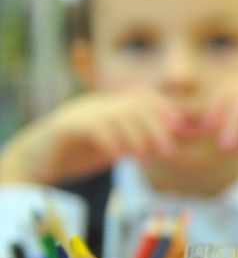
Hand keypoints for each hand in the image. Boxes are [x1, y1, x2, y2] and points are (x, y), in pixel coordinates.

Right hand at [0, 90, 183, 183]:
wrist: (36, 161)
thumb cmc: (78, 155)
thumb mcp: (115, 147)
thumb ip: (138, 143)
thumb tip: (171, 146)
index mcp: (109, 105)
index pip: (143, 97)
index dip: (164, 108)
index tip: (181, 126)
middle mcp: (96, 103)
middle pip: (133, 105)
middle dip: (156, 126)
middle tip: (169, 150)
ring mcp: (79, 112)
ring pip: (115, 116)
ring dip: (136, 137)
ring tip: (145, 157)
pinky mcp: (63, 127)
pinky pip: (91, 127)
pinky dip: (109, 141)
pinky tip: (119, 156)